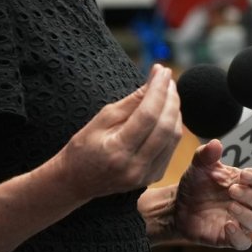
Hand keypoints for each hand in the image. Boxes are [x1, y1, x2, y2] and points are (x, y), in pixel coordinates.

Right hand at [58, 64, 183, 200]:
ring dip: (174, 110)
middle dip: (171, 98)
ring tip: (168, 91)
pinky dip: (172, 125)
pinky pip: (170, 147)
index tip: (162, 70)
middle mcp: (136, 166)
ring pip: (173, 137)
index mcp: (118, 150)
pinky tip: (166, 112)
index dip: (158, 90)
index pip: (147, 115)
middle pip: (166, 127)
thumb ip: (130, 102)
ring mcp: (147, 174)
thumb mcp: (100, 119)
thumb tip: (153, 82)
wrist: (77, 181)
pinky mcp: (154, 176)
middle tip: (167, 78)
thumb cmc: (83, 147)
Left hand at [173, 139, 251, 249]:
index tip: (244, 175)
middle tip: (232, 190)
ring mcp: (240, 221)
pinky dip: (239, 236)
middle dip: (250, 196)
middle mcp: (246, 203)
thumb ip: (206, 155)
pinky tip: (228, 226)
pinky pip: (244, 242)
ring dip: (247, 215)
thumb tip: (216, 143)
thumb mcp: (198, 167)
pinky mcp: (230, 238)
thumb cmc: (195, 186)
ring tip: (231, 206)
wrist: (177, 206)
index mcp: (243, 183)